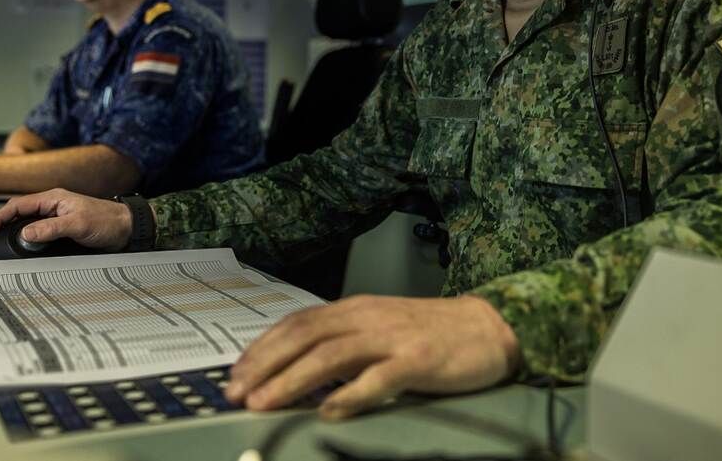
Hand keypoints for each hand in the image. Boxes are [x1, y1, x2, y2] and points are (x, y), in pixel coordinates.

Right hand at [0, 188, 133, 252]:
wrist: (128, 228)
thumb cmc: (108, 221)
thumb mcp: (78, 224)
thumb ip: (52, 228)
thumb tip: (26, 234)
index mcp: (52, 199)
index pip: (14, 207)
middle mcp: (51, 207)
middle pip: (14, 216)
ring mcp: (55, 219)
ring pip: (23, 227)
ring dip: (6, 236)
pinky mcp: (61, 231)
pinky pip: (35, 236)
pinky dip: (21, 244)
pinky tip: (15, 252)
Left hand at [226, 294, 520, 419]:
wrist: (488, 328)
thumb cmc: (429, 334)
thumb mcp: (379, 329)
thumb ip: (344, 344)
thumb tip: (294, 372)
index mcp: (355, 309)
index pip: (297, 324)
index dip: (262, 349)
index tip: (233, 377)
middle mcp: (368, 317)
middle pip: (305, 337)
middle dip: (265, 366)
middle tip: (236, 395)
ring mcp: (392, 338)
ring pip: (332, 355)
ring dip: (293, 380)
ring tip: (265, 404)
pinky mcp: (418, 360)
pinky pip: (379, 378)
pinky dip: (350, 395)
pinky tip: (328, 412)